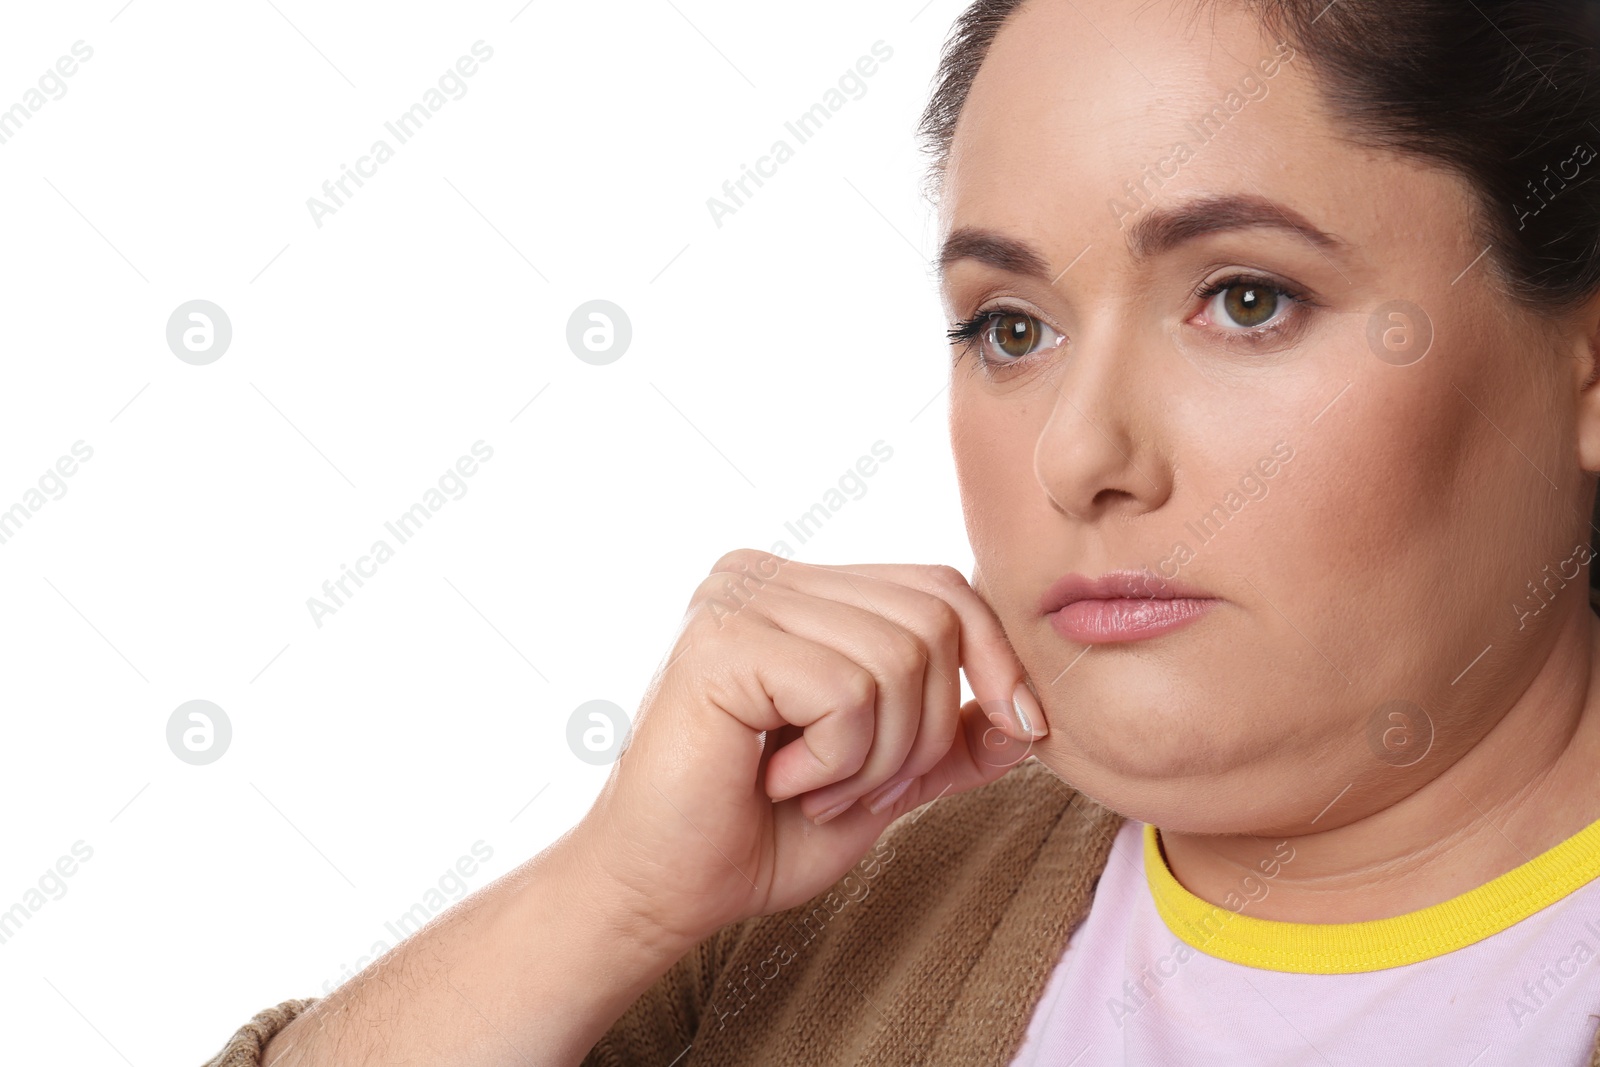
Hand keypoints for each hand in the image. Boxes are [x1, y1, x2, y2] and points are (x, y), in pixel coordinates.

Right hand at [572, 549, 1047, 952]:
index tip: (1023, 730)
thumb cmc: (759, 834)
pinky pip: (846, 690)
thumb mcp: (883, 780)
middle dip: (925, 728)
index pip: (940, 587)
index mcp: (802, 591)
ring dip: (877, 756)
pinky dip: (836, 760)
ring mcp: (737, 597)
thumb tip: (1031, 716)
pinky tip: (778, 780)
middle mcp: (765, 574)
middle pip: (933, 617)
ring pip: (898, 657)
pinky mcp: (721, 639)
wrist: (663, 891)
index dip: (996, 659)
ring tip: (813, 789)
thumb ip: (949, 740)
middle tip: (863, 788)